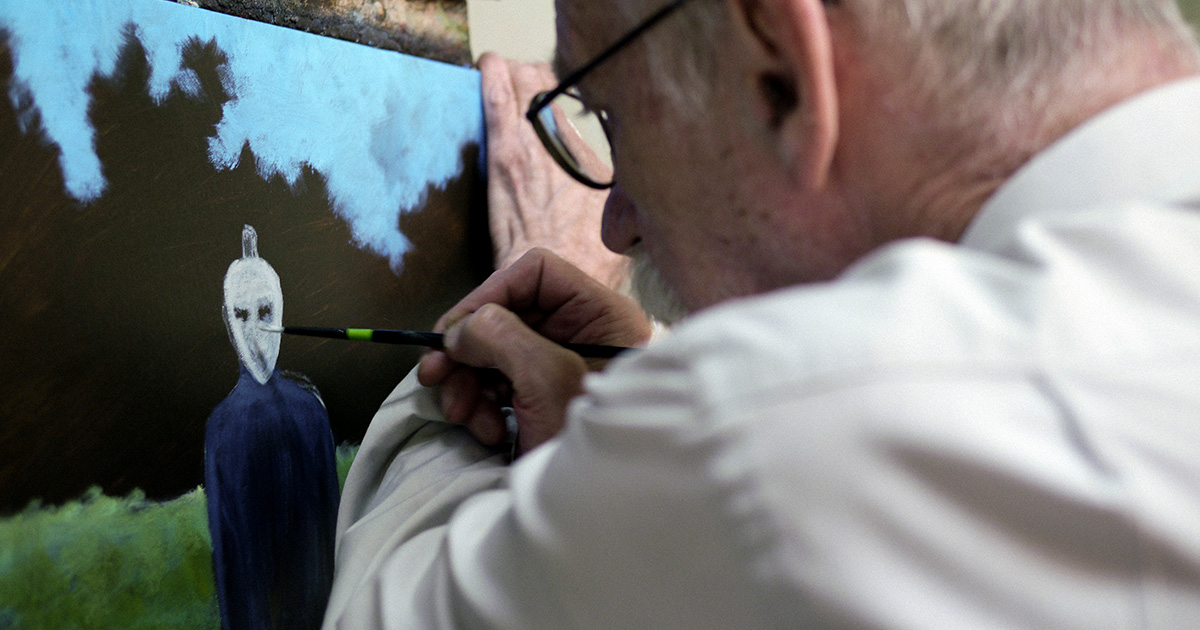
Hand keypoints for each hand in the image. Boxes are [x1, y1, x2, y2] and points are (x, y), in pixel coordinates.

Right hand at [418, 249, 651, 452]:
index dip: (489, 293)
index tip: (453, 330)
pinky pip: (499, 387)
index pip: (535, 273)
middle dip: (467, 349)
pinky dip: (482, 407)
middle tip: (434, 375)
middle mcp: (582, 335)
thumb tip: (459, 330)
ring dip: (468, 383)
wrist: (608, 507)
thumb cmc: (593, 440)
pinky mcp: (543, 401)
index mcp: (600, 315)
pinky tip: (488, 432)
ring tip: (462, 414)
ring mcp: (561, 369)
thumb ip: (502, 337)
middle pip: (507, 315)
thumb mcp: (548, 378)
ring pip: (495, 354)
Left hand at [479, 53, 629, 289]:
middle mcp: (563, 143)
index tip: (549, 90)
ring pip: (521, 85)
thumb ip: (611, 193)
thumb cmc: (588, 259)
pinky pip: (498, 105)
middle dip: (531, 77)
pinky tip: (486, 64)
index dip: (556, 89)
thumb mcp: (617, 219)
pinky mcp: (504, 160)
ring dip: (512, 72)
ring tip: (502, 68)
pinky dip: (492, 79)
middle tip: (521, 81)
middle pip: (543, 86)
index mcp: (588, 154)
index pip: (568, 102)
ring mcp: (531, 147)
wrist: (562, 276)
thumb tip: (620, 188)